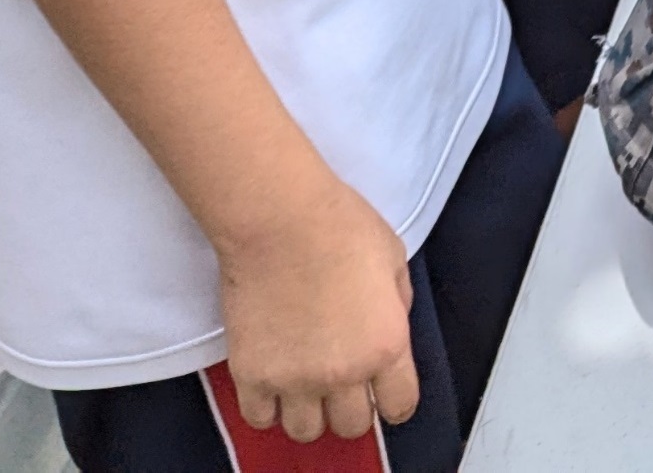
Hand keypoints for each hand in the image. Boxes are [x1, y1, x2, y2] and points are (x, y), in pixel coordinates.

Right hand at [216, 173, 419, 444]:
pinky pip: (259, 419)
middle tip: (341, 382)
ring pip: (307, 432)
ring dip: (309, 412)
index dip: (394, 401)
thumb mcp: (395, 261)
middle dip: (351, 407)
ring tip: (304, 384)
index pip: (400, 407)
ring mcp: (294, 379)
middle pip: (353, 426)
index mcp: (387, 345)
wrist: (280, 219)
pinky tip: (271, 382)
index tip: (384, 391)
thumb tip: (389, 328)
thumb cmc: (343, 227)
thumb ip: (397, 306)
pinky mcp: (251, 375)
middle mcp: (344, 373)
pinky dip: (267, 407)